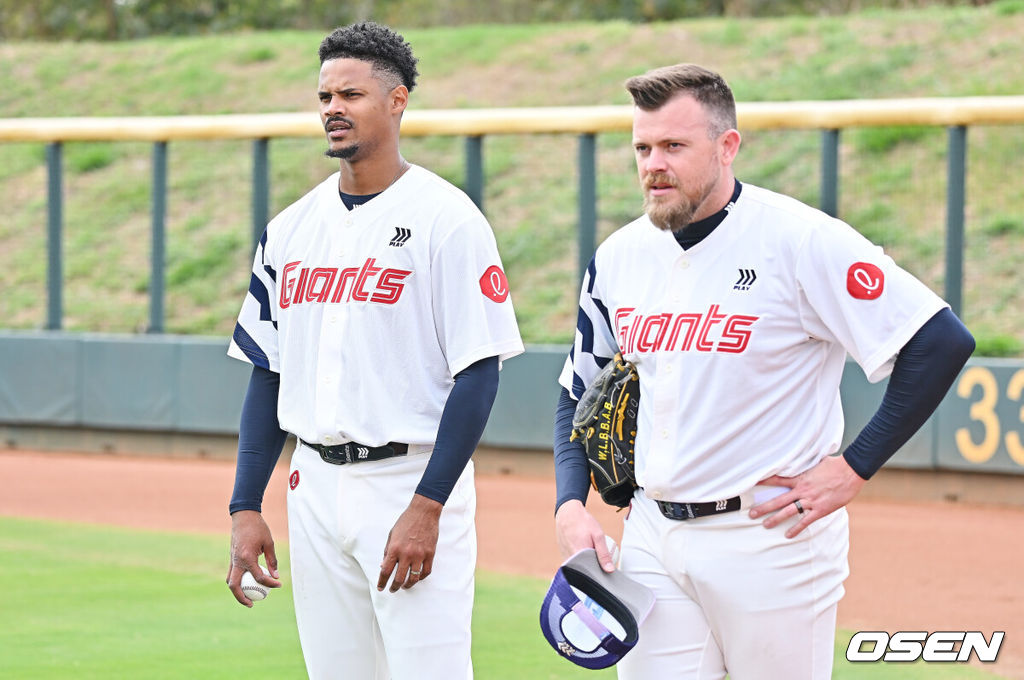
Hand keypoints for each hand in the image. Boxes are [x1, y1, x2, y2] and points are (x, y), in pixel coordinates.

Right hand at [226, 510, 281, 606]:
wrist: (243, 516)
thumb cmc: (258, 528)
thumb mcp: (269, 543)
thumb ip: (272, 561)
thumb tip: (276, 576)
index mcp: (247, 558)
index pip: (259, 577)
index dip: (270, 583)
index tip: (278, 585)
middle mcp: (237, 561)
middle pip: (235, 586)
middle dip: (242, 598)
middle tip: (252, 604)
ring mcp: (232, 560)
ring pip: (230, 581)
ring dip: (237, 592)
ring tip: (248, 598)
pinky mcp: (231, 558)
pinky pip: (231, 574)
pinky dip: (237, 582)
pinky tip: (246, 584)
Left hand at [377, 494, 441, 592]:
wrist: (423, 512)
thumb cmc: (406, 521)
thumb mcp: (392, 534)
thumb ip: (387, 551)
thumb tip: (383, 565)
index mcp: (394, 548)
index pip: (385, 571)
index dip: (382, 582)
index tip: (381, 588)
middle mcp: (406, 554)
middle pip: (399, 578)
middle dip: (394, 587)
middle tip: (393, 589)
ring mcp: (419, 555)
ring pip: (414, 578)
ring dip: (408, 585)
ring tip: (405, 586)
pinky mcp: (430, 554)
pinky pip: (426, 571)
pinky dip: (421, 577)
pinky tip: (418, 577)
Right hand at [554, 499, 615, 571]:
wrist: (568, 513)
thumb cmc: (584, 523)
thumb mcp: (598, 535)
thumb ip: (603, 554)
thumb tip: (610, 570)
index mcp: (579, 557)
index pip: (592, 573)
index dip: (600, 573)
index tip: (607, 571)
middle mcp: (570, 560)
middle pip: (585, 571)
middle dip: (594, 568)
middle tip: (601, 559)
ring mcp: (565, 557)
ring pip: (579, 566)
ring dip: (587, 563)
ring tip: (593, 553)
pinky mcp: (563, 555)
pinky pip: (574, 561)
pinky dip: (580, 559)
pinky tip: (585, 551)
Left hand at [748, 454, 865, 538]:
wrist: (851, 471)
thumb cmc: (835, 465)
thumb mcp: (816, 462)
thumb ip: (806, 465)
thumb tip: (801, 458)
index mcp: (799, 478)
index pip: (777, 480)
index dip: (763, 482)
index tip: (751, 484)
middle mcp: (802, 490)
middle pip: (778, 500)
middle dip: (763, 507)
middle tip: (751, 513)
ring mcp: (810, 501)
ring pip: (788, 511)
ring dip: (775, 519)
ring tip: (764, 525)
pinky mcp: (820, 509)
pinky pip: (805, 521)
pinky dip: (796, 528)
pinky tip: (788, 535)